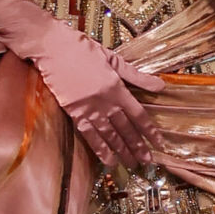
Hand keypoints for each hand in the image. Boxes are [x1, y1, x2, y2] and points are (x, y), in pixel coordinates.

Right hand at [33, 26, 164, 170]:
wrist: (53, 49)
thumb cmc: (83, 50)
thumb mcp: (114, 59)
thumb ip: (137, 76)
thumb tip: (161, 85)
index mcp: (117, 88)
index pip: (138, 115)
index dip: (150, 131)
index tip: (159, 143)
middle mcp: (105, 102)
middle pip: (125, 129)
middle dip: (138, 147)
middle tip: (147, 161)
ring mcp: (89, 110)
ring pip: (109, 136)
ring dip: (122, 152)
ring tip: (132, 164)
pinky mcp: (74, 113)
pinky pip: (89, 136)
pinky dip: (100, 149)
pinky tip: (108, 161)